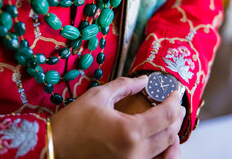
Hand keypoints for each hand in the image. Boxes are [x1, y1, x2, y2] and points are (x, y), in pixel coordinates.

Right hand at [51, 76, 185, 158]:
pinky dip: (164, 152)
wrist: (54, 149)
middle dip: (176, 116)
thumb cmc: (72, 123)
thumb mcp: (98, 96)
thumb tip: (144, 80)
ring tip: (173, 121)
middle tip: (176, 104)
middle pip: (170, 134)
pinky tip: (164, 143)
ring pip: (166, 152)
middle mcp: (135, 152)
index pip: (165, 115)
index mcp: (129, 131)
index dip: (174, 101)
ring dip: (174, 135)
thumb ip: (125, 86)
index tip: (175, 92)